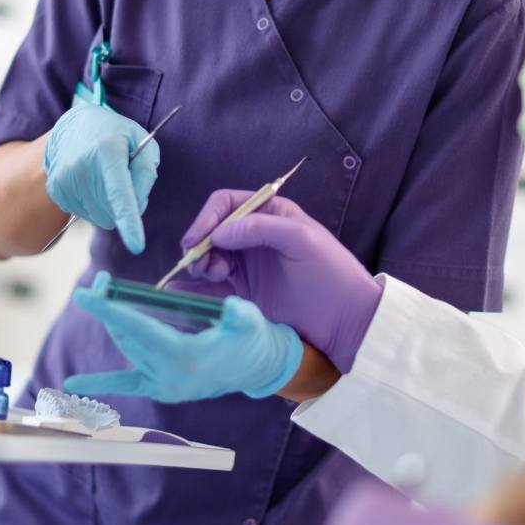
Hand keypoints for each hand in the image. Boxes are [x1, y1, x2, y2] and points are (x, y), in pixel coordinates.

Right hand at [44, 96, 158, 253]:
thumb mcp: (141, 141)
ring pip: (101, 217)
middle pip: (113, 212)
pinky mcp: (56, 191)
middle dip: (124, 203)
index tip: (137, 246)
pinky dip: (94, 203)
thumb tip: (136, 207)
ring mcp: (65, 181)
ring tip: (102, 175)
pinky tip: (90, 181)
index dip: (129, 222)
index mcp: (106, 152)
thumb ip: (146, 172)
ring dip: (108, 204)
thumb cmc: (114, 135)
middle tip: (120, 175)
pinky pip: (86, 214)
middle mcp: (81, 167)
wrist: (72, 127)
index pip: (120, 193)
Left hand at [64, 271, 303, 401]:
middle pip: (127, 335)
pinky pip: (126, 383)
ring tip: (101, 294)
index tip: (84, 294)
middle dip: (108, 307)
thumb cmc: (252, 339)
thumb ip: (240, 315)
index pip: (137, 328)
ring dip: (114, 323)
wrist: (257, 368)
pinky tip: (72, 383)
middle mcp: (168, 375)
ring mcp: (163, 385)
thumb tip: (228, 306)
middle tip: (97, 281)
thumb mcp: (250, 322)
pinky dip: (99, 383)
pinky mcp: (161, 388)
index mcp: (184, 358)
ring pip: (128, 348)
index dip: (109, 309)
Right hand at [181, 191, 381, 372]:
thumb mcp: (302, 239)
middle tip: (201, 262)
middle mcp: (254, 236)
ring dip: (199, 263)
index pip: (227, 204)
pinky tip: (179, 291)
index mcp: (270, 213)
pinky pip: (211, 286)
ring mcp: (247, 265)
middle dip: (200, 242)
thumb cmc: (331, 273)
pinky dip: (193, 287)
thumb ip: (262, 228)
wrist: (345, 320)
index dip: (208, 217)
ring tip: (208, 275)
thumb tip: (220, 233)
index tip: (198, 239)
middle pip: (212, 230)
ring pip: (208, 256)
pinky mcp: (243, 293)